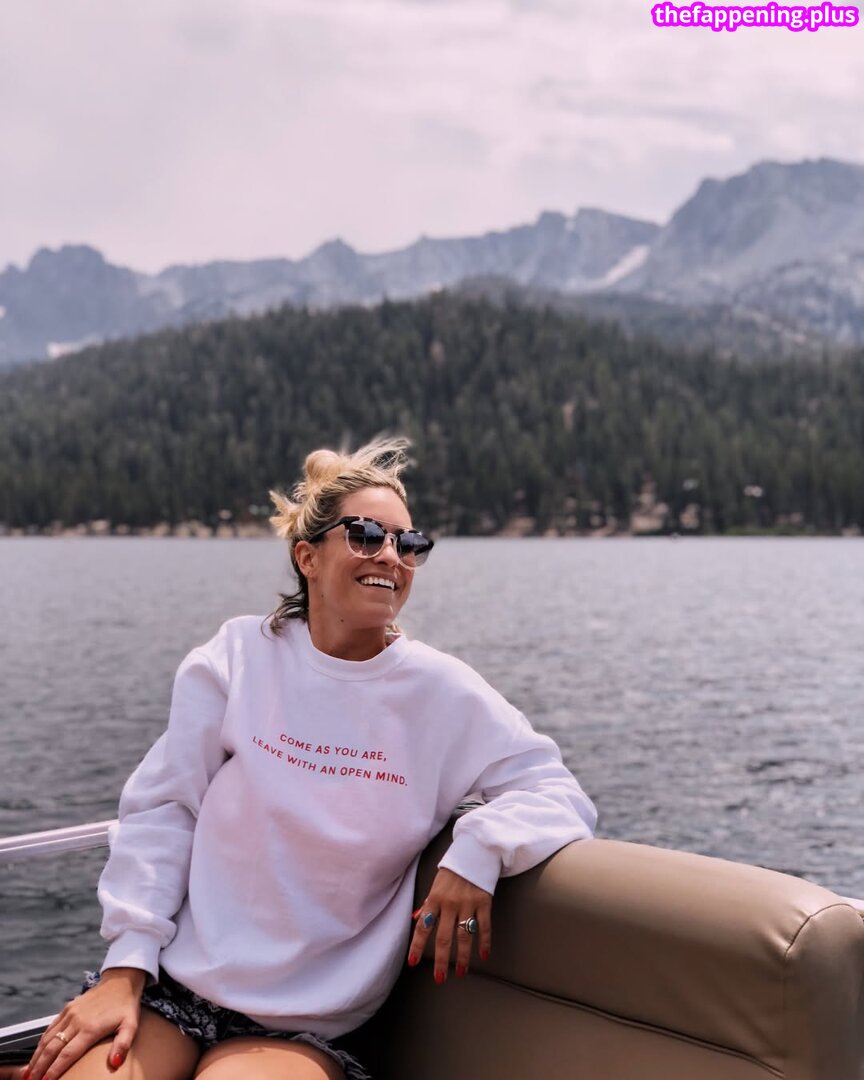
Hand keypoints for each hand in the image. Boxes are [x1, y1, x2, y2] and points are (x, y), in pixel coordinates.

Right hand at [25, 968, 146, 1079]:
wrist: (121, 982)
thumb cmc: (126, 1006)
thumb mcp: (130, 1025)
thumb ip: (122, 1045)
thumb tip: (115, 1064)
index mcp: (90, 1028)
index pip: (67, 1054)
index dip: (55, 1070)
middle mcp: (76, 1021)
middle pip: (52, 1049)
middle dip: (40, 1068)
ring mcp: (70, 1014)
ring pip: (47, 1039)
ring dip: (36, 1057)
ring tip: (30, 1074)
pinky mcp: (67, 1008)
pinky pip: (50, 1028)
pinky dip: (41, 1043)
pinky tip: (37, 1054)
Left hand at [406, 868, 491, 982]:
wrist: (474, 850)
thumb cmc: (452, 870)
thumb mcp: (436, 884)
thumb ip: (427, 903)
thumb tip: (415, 919)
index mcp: (435, 898)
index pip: (423, 926)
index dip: (417, 946)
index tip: (413, 962)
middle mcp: (450, 903)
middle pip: (443, 937)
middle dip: (441, 960)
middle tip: (440, 978)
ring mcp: (468, 903)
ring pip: (464, 935)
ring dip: (463, 956)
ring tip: (461, 972)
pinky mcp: (484, 901)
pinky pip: (484, 926)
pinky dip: (485, 941)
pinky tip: (484, 955)